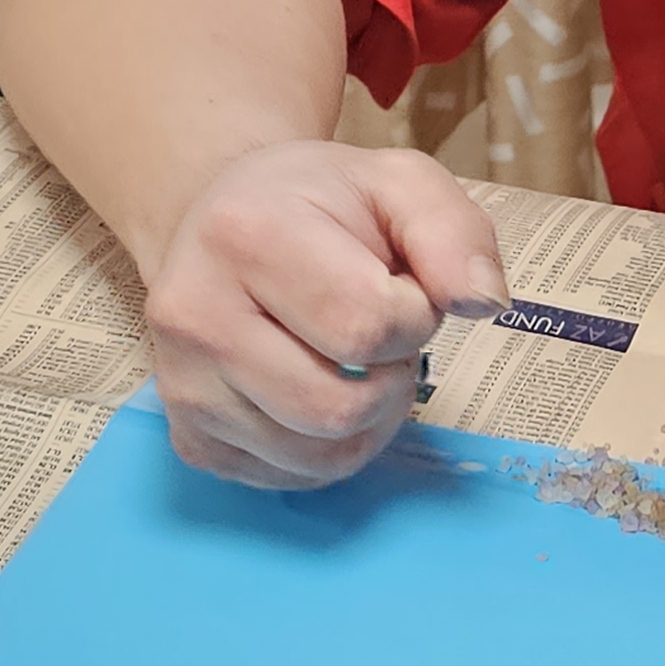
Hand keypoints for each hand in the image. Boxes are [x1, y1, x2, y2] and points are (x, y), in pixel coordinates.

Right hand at [142, 139, 510, 489]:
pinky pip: (291, 480)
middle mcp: (193, 314)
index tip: (397, 285)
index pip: (366, 326)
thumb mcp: (399, 184)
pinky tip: (319, 390)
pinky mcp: (189, 438)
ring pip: (319, 458)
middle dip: (390, 377)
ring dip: (367, 420)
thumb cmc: (320, 206)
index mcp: (243, 235)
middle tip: (378, 333)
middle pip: (340, 408)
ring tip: (353, 362)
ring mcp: (181, 384)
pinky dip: (329, 449)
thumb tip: (484, 302)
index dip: (413, 316)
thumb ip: (454, 233)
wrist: (225, 223)